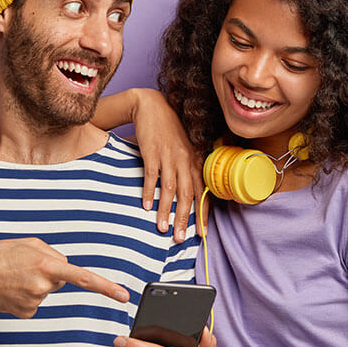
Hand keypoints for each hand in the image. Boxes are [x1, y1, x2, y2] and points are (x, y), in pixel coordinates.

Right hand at [0, 237, 128, 317]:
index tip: (123, 296)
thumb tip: (65, 268)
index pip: (83, 277)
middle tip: (24, 267)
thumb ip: (53, 254)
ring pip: (46, 290)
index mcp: (47, 264)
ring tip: (13, 277)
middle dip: (48, 272)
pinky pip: (35, 301)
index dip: (105, 287)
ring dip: (34, 283)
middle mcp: (43, 284)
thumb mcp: (30, 244)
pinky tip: (11, 289)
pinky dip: (25, 295)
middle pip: (60, 279)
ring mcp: (35, 301)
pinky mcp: (26, 312)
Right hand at [130, 89, 205, 241]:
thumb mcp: (184, 148)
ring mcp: (169, 156)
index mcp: (194, 161)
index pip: (201, 192)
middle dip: (185, 219)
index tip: (201, 233)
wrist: (152, 106)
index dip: (202, 214)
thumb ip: (187, 169)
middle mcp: (185, 160)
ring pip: (170, 189)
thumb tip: (189, 193)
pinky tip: (145, 206)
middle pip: (187, 195)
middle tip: (181, 239)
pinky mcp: (152, 151)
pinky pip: (151, 176)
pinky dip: (148, 191)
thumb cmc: (168, 130)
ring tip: (163, 229)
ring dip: (166, 211)